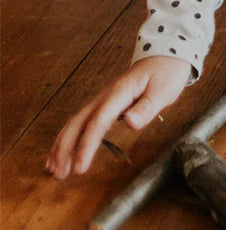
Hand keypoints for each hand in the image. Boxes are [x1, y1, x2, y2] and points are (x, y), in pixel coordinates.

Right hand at [46, 56, 191, 178]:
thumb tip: (130, 123)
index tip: (80, 168)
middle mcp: (106, 97)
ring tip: (54, 170)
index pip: (98, 122)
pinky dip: (69, 138)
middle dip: (65, 149)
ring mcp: (103, 100)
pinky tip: (63, 153)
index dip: (87, 146)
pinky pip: (82, 122)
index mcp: (120, 93)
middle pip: (78, 124)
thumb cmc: (166, 72)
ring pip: (75, 123)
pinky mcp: (105, 104)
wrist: (166, 54)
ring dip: (62, 146)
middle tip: (60, 175)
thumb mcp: (164, 90)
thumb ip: (147, 108)